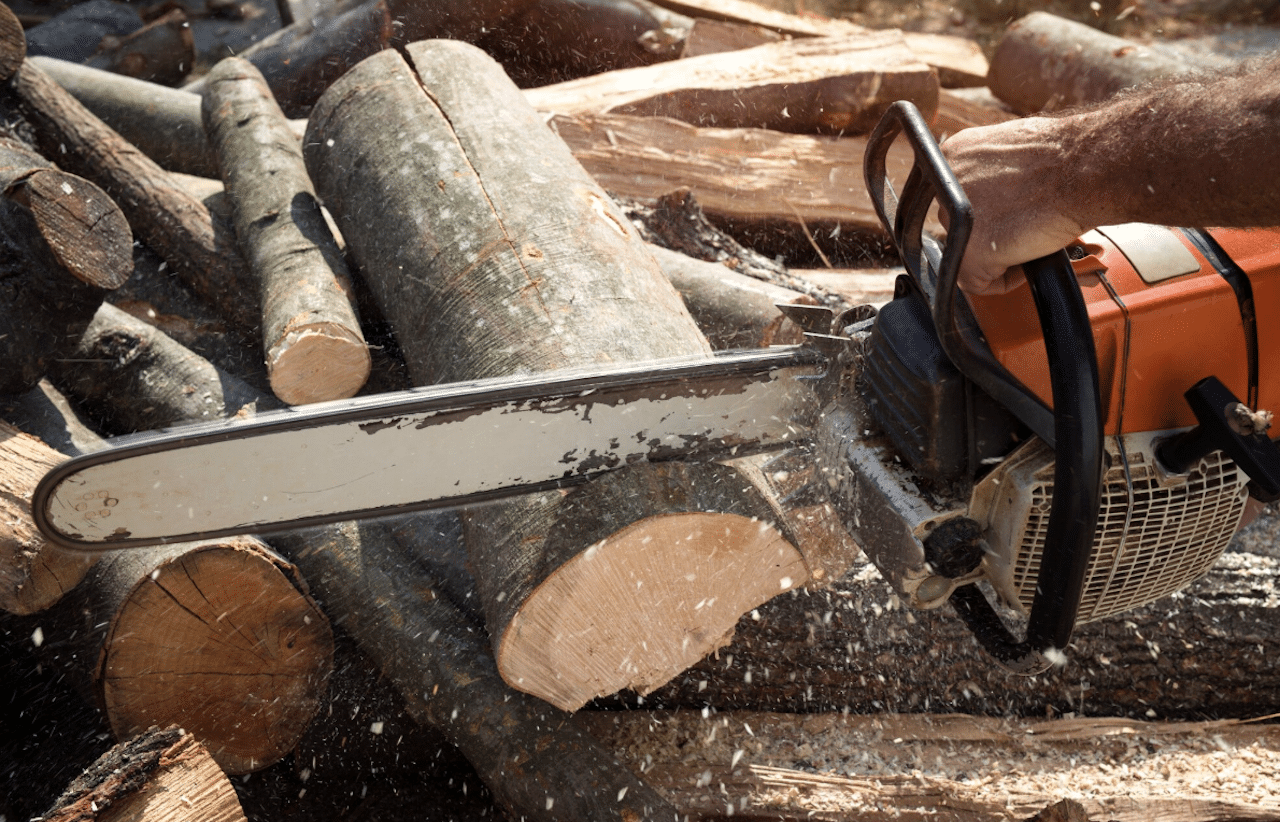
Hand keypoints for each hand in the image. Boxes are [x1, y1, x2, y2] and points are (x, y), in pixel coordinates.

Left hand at [940, 119, 1091, 294]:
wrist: (1086, 167)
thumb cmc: (1067, 159)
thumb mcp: (1013, 154)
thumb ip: (990, 175)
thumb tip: (989, 199)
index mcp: (954, 154)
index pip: (951, 199)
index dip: (979, 215)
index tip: (999, 218)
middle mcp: (945, 182)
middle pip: (957, 228)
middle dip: (989, 234)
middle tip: (1021, 228)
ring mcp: (952, 217)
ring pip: (965, 255)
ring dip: (998, 255)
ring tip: (1029, 239)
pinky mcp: (968, 251)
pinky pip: (978, 284)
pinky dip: (1006, 280)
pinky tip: (1029, 258)